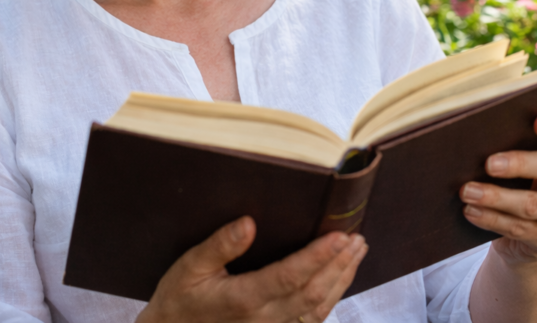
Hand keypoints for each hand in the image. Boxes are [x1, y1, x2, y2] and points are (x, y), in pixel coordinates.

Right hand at [136, 216, 367, 322]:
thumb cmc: (179, 300)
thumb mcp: (189, 268)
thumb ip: (219, 246)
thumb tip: (249, 223)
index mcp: (243, 299)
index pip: (290, 276)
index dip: (318, 256)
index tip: (340, 236)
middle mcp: (263, 319)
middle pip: (312, 293)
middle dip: (338, 265)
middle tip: (358, 238)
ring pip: (317, 309)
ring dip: (341, 280)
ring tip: (357, 253)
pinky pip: (310, 320)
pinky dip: (330, 299)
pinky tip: (340, 281)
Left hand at [460, 112, 536, 264]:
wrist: (534, 228)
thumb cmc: (526, 176)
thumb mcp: (530, 156)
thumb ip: (520, 142)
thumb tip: (480, 130)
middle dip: (519, 164)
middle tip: (489, 164)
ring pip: (533, 205)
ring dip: (496, 197)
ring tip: (467, 191)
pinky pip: (520, 228)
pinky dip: (491, 219)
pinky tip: (471, 211)